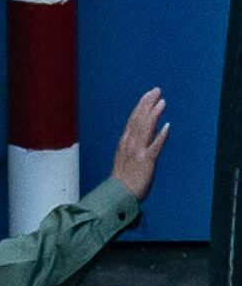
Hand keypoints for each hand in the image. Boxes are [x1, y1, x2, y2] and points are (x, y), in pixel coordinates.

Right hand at [110, 87, 170, 201]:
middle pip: (139, 119)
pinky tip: (167, 126)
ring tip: (162, 102)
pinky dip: (160, 136)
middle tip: (156, 90)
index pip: (133, 118)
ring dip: (154, 114)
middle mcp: (130, 143)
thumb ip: (135, 143)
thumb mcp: (126, 157)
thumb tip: (149, 131)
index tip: (149, 94)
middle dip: (148, 103)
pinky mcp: (146, 161)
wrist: (119, 194)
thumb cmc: (124, 178)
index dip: (142, 105)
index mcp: (125, 141)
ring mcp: (137, 151)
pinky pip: (154, 146)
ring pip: (145, 128)